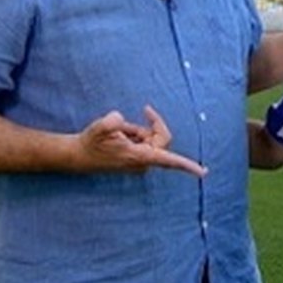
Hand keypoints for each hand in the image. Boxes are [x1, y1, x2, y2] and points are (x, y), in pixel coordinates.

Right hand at [76, 105, 205, 176]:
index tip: (203, 172)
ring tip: (120, 133)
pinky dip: (135, 134)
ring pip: (152, 138)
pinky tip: (120, 138)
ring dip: (138, 130)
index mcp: (140, 157)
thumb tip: (122, 120)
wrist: (78, 155)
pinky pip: (145, 140)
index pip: (169, 160)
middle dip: (152, 124)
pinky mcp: (138, 159)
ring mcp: (141, 162)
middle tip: (146, 110)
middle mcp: (144, 162)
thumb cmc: (91, 142)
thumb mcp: (100, 127)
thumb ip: (113, 121)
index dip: (187, 165)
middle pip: (162, 137)